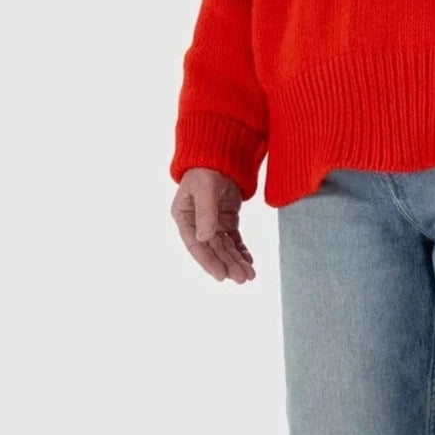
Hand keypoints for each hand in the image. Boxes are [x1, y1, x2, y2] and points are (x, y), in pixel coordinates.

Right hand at [172, 167, 255, 282]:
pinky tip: (249, 261)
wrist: (220, 156)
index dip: (208, 261)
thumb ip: (206, 212)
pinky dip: (242, 251)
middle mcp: (197, 224)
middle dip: (228, 264)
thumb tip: (204, 238)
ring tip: (250, 275)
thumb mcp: (205, 188)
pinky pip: (234, 241)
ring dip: (236, 261)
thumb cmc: (206, 169)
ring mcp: (212, 224)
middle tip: (243, 278)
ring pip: (225, 248)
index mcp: (184, 217)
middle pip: (213, 250)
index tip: (221, 276)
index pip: (196, 245)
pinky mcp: (226, 221)